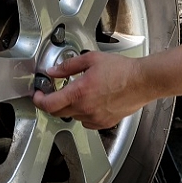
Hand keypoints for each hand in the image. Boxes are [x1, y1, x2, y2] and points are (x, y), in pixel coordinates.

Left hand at [32, 51, 148, 129]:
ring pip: (73, 116)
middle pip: (58, 112)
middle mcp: (86, 108)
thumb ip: (68, 66)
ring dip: (71, 107)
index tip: (38, 95)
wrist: (143, 81)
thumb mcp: (91, 59)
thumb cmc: (123, 70)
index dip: (39, 100)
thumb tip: (53, 71)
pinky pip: (87, 122)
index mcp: (80, 92)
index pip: (49, 104)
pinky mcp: (105, 123)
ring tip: (81, 93)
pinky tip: (92, 102)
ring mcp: (95, 118)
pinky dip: (84, 113)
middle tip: (55, 93)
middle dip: (53, 103)